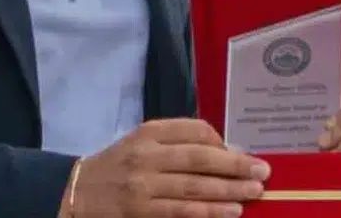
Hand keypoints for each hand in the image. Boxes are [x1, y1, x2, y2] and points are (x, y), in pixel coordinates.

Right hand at [61, 118, 269, 217]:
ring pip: (195, 187)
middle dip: (235, 165)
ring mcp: (143, 185)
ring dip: (229, 190)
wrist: (77, 193)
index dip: (222, 142)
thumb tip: (224, 152)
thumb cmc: (119, 165)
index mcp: (149, 132)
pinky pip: (182, 211)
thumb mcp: (141, 143)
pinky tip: (232, 212)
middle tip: (263, 171)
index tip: (243, 153)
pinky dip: (210, 211)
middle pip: (200, 158)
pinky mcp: (140, 211)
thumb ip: (177, 142)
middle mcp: (147, 155)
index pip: (194, 129)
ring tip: (254, 192)